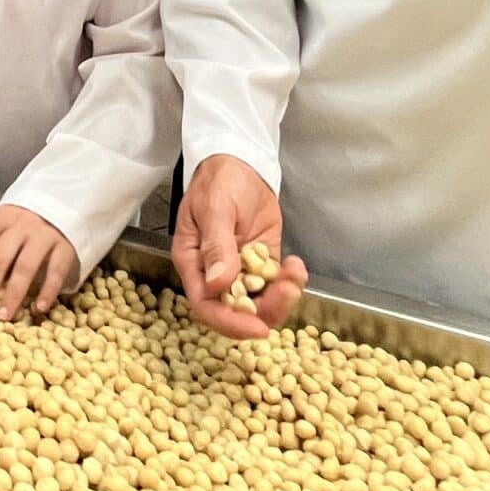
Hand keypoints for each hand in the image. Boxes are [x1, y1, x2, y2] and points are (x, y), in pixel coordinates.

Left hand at [0, 207, 79, 319]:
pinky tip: (39, 308)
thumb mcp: (8, 223)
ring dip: (13, 294)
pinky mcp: (66, 246)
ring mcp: (45, 235)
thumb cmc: (29, 219)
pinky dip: (47, 291)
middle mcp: (22, 226)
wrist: (67, 199)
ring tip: (5, 315)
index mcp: (2, 219)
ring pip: (25, 266)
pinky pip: (56, 271)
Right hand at [173, 156, 305, 340]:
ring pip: (260, 302)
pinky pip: (276, 285)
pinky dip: (291, 282)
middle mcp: (214, 273)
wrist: (241, 162)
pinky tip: (296, 264)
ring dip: (282, 296)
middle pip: (236, 311)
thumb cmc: (219, 181)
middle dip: (265, 310)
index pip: (206, 305)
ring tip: (295, 273)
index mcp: (193, 263)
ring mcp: (241, 270)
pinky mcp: (263, 263)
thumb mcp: (215, 208)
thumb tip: (218, 284)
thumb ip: (216, 246)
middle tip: (288, 292)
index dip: (230, 323)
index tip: (257, 328)